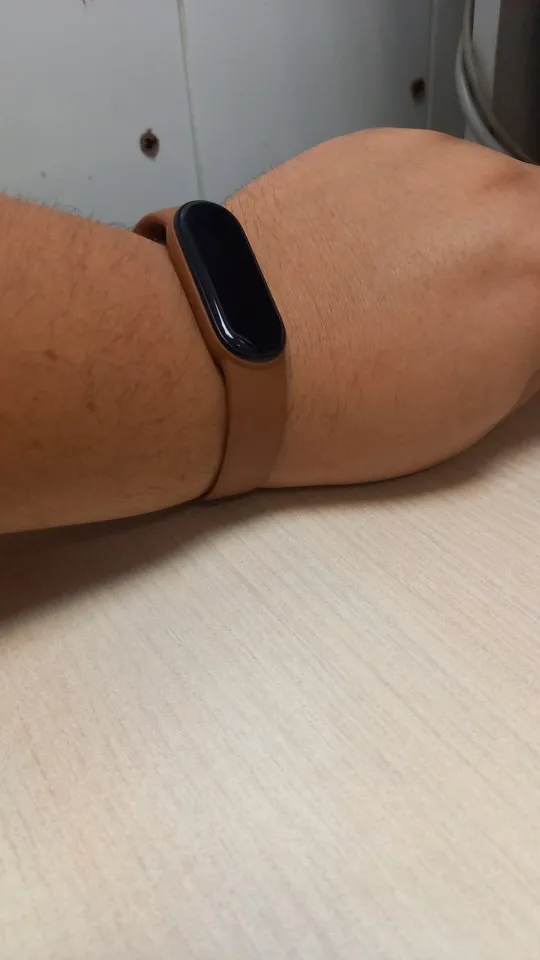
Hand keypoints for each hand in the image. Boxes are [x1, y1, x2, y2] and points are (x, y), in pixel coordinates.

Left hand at [227, 129, 539, 485]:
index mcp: (539, 273)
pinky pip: (426, 175)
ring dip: (468, 231)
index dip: (533, 309)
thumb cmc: (339, 404)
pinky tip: (367, 257)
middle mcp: (502, 200)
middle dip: (519, 260)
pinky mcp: (380, 146)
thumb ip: (530, 344)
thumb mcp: (476, 409)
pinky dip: (414, 210)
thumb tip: (530, 322)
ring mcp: (439, 164)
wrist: (232, 356)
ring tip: (403, 287)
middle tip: (473, 305)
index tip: (517, 321)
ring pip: (486, 192)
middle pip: (536, 219)